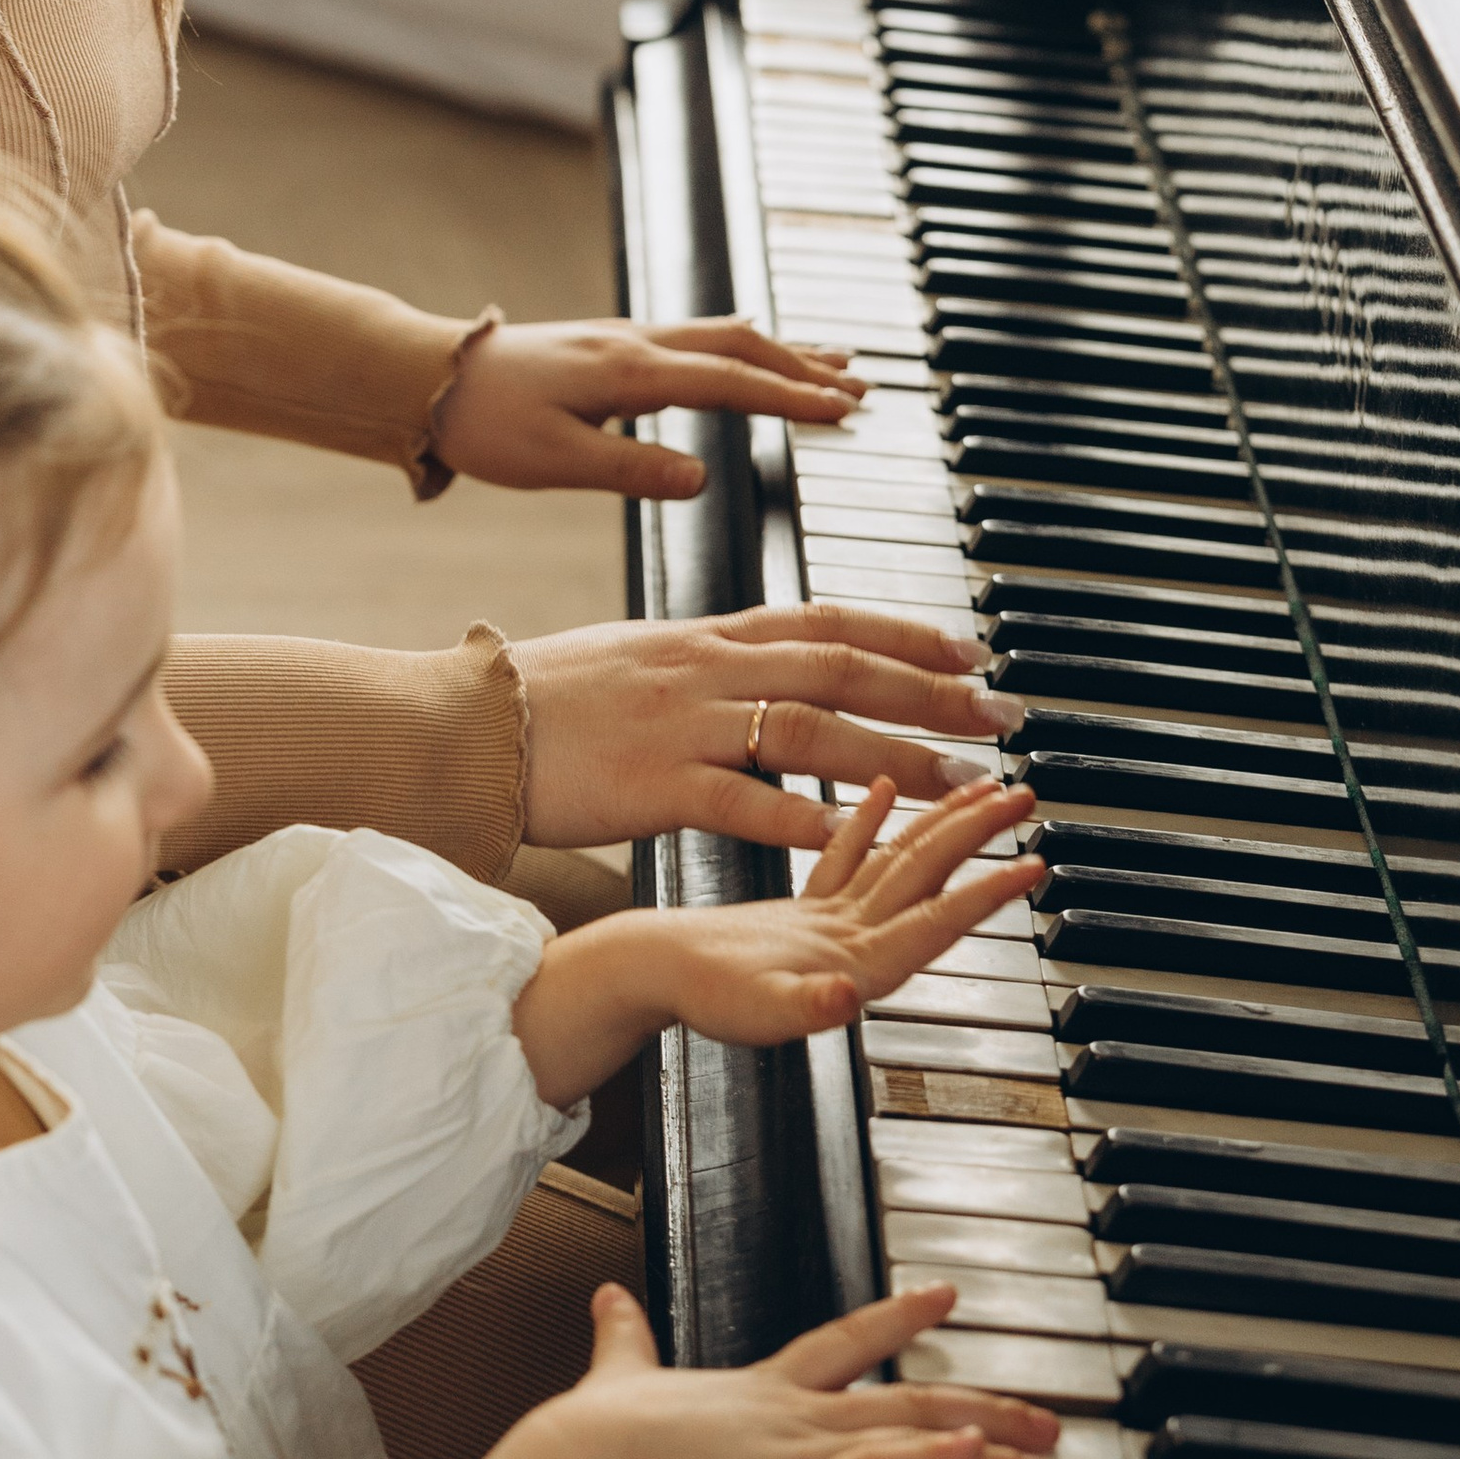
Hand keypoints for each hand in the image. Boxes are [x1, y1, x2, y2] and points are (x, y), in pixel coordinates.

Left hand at [434, 316, 862, 494]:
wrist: (426, 378)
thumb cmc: (483, 422)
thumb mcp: (555, 461)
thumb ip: (631, 469)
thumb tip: (703, 477)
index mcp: (629, 371)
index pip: (731, 382)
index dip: (792, 396)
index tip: (844, 411)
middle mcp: (635, 343)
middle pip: (742, 345)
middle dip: (805, 366)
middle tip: (861, 388)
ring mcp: (625, 339)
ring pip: (723, 335)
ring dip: (781, 349)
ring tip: (833, 363)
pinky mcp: (611, 346)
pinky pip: (698, 338)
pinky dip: (742, 347)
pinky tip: (752, 353)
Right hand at [437, 1279, 1055, 1458]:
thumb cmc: (597, 1439)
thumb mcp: (620, 1373)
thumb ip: (625, 1337)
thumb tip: (607, 1296)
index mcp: (759, 1391)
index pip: (845, 1343)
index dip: (897, 1320)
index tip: (945, 1295)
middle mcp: (794, 1415)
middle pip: (909, 1404)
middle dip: (983, 1408)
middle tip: (1045, 1414)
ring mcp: (804, 1453)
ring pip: (916, 1442)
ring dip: (989, 1450)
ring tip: (1047, 1456)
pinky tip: (978, 1454)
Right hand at [512, 605, 1022, 849]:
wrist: (459, 723)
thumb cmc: (531, 700)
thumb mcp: (623, 655)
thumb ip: (687, 662)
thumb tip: (727, 661)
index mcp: (700, 636)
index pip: (823, 620)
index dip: (903, 634)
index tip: (966, 650)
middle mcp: (704, 669)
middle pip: (842, 669)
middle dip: (931, 693)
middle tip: (999, 715)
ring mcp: (683, 724)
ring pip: (815, 729)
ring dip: (898, 758)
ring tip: (961, 784)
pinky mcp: (656, 784)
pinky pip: (747, 800)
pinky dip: (808, 817)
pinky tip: (860, 838)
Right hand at [512, 780, 1041, 1105]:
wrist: (643, 980)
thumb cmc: (689, 997)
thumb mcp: (749, 1007)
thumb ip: (801, 1005)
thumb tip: (844, 1000)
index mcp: (852, 962)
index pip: (932, 922)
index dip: (984, 897)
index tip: (1029, 866)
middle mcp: (854, 942)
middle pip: (929, 882)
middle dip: (981, 842)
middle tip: (1024, 797)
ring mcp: (831, 924)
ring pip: (899, 864)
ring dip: (943, 827)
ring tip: (981, 789)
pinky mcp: (803, 909)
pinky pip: (849, 854)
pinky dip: (873, 821)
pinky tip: (886, 789)